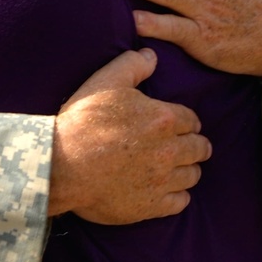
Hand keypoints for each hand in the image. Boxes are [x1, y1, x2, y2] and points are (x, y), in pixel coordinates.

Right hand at [48, 49, 210, 222]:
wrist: (61, 165)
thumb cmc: (83, 121)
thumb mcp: (106, 81)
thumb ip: (133, 64)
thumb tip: (152, 55)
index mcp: (162, 119)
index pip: (192, 120)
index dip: (186, 121)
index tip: (181, 125)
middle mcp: (169, 150)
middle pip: (199, 148)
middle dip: (195, 144)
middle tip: (187, 145)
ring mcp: (161, 180)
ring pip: (193, 175)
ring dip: (188, 169)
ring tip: (178, 167)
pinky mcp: (152, 206)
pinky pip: (181, 201)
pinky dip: (178, 195)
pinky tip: (166, 189)